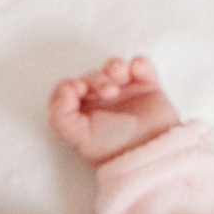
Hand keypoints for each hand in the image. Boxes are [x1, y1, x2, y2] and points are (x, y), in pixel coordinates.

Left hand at [48, 56, 179, 164]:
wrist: (152, 149)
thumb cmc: (115, 148)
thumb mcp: (80, 139)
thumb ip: (60, 118)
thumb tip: (65, 90)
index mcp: (83, 115)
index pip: (65, 91)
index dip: (68, 86)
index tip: (78, 91)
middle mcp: (101, 103)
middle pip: (89, 77)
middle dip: (96, 79)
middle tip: (109, 93)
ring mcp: (124, 93)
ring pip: (112, 66)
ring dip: (114, 67)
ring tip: (121, 80)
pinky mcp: (146, 86)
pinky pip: (140, 64)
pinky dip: (138, 64)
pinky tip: (138, 73)